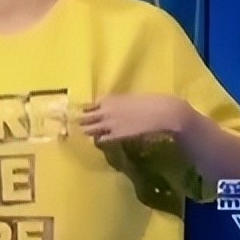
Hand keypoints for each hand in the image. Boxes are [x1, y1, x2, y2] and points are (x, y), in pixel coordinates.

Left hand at [77, 94, 192, 142]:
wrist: (162, 112)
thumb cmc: (150, 102)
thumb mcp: (129, 98)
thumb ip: (117, 103)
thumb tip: (113, 109)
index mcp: (109, 98)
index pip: (88, 105)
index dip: (85, 110)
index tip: (82, 113)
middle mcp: (105, 110)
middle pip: (84, 117)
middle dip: (81, 121)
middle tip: (77, 126)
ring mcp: (109, 124)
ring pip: (89, 129)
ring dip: (87, 131)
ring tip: (85, 134)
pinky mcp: (116, 135)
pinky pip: (101, 139)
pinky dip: (98, 140)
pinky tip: (100, 141)